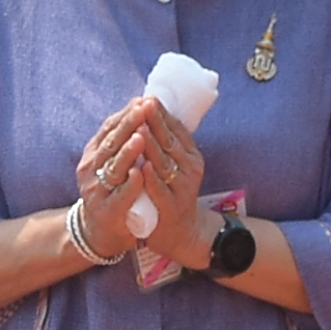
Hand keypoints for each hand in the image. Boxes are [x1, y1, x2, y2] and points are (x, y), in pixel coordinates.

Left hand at [114, 96, 204, 243]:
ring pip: (165, 164)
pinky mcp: (171, 208)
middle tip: (144, 104)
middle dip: (156, 123)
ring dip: (152, 146)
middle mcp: (190, 169)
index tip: (148, 97)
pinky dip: (151, 178)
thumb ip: (167, 141)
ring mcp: (181, 189)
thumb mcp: (176, 163)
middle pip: (170, 142)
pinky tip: (141, 166)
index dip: (162, 114)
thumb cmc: (172, 191)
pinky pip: (160, 191)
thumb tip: (152, 108)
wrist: (181, 232)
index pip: (176, 129)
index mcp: (191, 155)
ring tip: (140, 129)